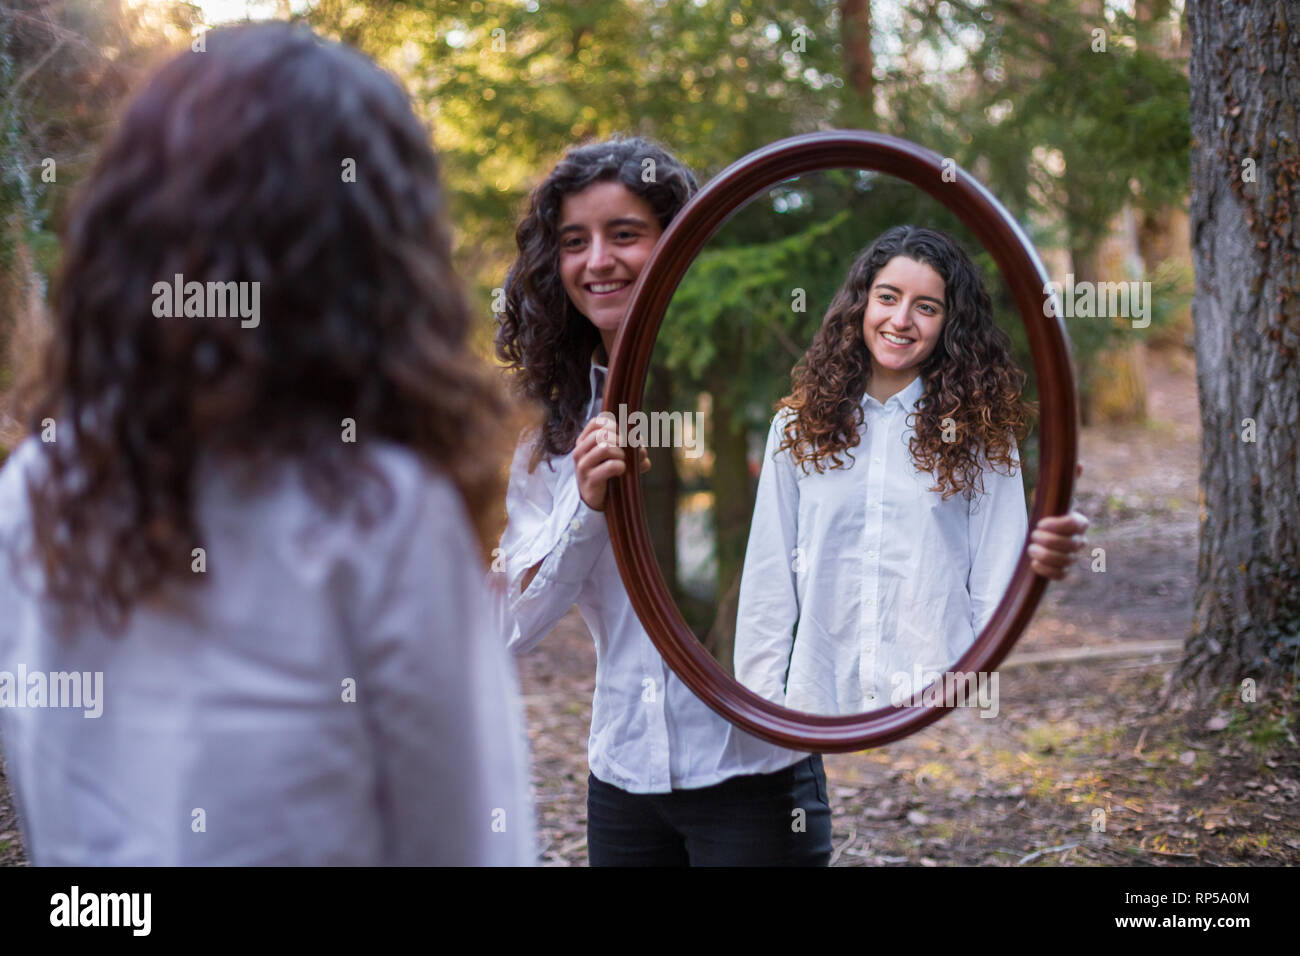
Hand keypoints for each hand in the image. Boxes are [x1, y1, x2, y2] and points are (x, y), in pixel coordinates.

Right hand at [573, 414, 648, 510]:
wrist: (595, 500)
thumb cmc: (607, 473)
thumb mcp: (614, 455)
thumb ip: (628, 447)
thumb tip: (642, 449)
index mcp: (584, 442)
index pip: (596, 422)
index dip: (613, 425)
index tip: (622, 435)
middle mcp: (580, 451)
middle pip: (602, 434)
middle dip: (620, 440)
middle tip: (625, 451)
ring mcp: (583, 466)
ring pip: (605, 448)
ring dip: (620, 453)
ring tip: (623, 461)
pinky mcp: (590, 480)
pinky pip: (610, 466)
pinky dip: (620, 466)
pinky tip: (622, 470)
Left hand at [1030, 464, 1087, 579]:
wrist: (1036, 532)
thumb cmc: (1044, 511)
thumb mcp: (1049, 496)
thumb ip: (1061, 483)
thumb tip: (1078, 464)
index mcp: (1077, 521)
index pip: (1078, 524)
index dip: (1060, 525)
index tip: (1040, 522)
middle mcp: (1078, 540)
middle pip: (1072, 545)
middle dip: (1050, 541)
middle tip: (1032, 535)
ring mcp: (1072, 557)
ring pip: (1067, 561)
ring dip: (1047, 556)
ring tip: (1030, 549)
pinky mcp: (1062, 570)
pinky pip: (1061, 575)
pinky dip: (1048, 571)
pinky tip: (1034, 564)